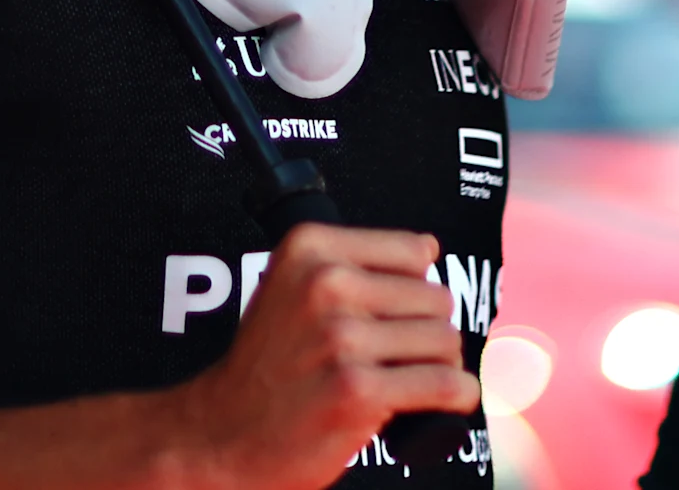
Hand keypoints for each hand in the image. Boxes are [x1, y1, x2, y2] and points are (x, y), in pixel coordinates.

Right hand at [165, 224, 479, 488]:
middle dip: (427, 331)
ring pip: (444, 340)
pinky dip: (454, 397)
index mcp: (310, 247)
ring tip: (407, 380)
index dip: (414, 288)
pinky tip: (441, 402)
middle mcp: (325, 284)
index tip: (393, 315)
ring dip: (439, 366)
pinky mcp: (358, 390)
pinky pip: (445, 384)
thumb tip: (430, 247)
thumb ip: (352, 264)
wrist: (224, 432)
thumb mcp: (290, 288)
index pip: (414, 250)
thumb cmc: (264, 366)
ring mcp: (341, 337)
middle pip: (434, 298)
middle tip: (397, 357)